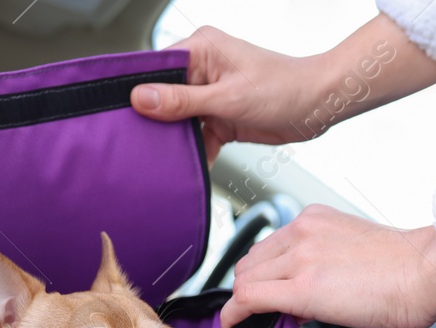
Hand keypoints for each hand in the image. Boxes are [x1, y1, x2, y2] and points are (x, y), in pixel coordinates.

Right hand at [131, 17, 435, 161]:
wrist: (319, 106)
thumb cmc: (285, 88)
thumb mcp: (228, 97)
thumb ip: (183, 101)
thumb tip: (142, 98)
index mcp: (200, 50)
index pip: (154, 68)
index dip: (135, 90)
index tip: (117, 112)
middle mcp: (202, 69)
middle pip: (162, 96)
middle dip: (153, 121)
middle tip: (135, 143)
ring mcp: (211, 94)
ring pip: (178, 120)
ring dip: (174, 141)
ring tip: (157, 159)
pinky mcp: (220, 116)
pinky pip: (196, 136)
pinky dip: (193, 152)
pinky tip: (184, 168)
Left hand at [221, 205, 435, 327]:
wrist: (426, 271)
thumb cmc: (408, 268)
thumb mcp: (357, 251)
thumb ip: (326, 263)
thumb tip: (309, 294)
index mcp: (316, 220)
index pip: (269, 246)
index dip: (263, 274)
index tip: (267, 293)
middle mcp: (302, 232)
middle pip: (251, 261)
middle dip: (250, 288)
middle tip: (262, 312)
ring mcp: (300, 257)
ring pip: (245, 279)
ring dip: (245, 303)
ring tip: (256, 323)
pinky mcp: (301, 287)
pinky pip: (249, 298)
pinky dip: (235, 315)